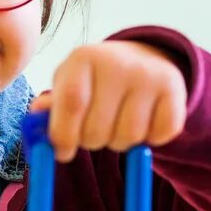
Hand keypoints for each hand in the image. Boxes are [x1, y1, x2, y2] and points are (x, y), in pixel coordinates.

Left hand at [29, 40, 186, 161]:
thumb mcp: (69, 83)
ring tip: (118, 124)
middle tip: (94, 132)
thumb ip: (51, 106)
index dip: (64, 134)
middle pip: (98, 128)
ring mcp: (149, 75)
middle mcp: (118, 62)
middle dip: (92, 142)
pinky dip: (151, 140)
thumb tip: (36, 120)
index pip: (72, 103)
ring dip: (120, 143)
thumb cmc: (95, 80)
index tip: (62, 152)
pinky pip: (160, 135)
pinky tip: (144, 122)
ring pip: (129, 136)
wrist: (144, 57)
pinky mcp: (174, 90)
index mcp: (84, 57)